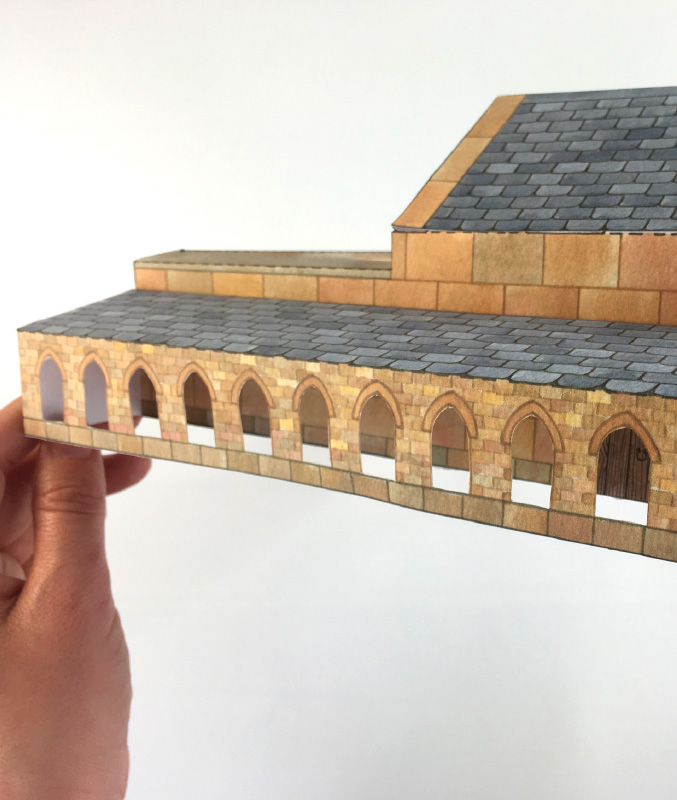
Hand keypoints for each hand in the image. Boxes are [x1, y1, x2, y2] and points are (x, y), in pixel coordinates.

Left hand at [0, 399, 150, 798]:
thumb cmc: (47, 730)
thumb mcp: (70, 602)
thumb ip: (72, 509)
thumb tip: (75, 432)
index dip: (32, 411)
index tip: (86, 382)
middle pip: (0, 469)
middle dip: (60, 431)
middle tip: (122, 407)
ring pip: (22, 491)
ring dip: (74, 462)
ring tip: (133, 442)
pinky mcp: (7, 591)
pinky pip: (37, 524)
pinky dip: (77, 499)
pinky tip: (117, 482)